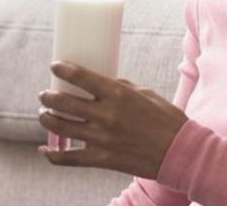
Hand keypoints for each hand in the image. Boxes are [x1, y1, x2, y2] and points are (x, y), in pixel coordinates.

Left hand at [38, 61, 186, 178]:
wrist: (182, 153)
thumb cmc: (166, 119)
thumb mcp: (144, 93)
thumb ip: (119, 86)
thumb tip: (99, 83)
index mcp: (117, 94)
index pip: (80, 77)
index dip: (62, 70)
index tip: (54, 66)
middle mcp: (106, 115)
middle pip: (64, 102)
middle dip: (48, 96)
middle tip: (44, 94)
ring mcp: (102, 139)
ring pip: (61, 127)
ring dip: (46, 119)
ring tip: (44, 114)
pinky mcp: (102, 160)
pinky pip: (70, 159)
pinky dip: (53, 156)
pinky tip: (44, 150)